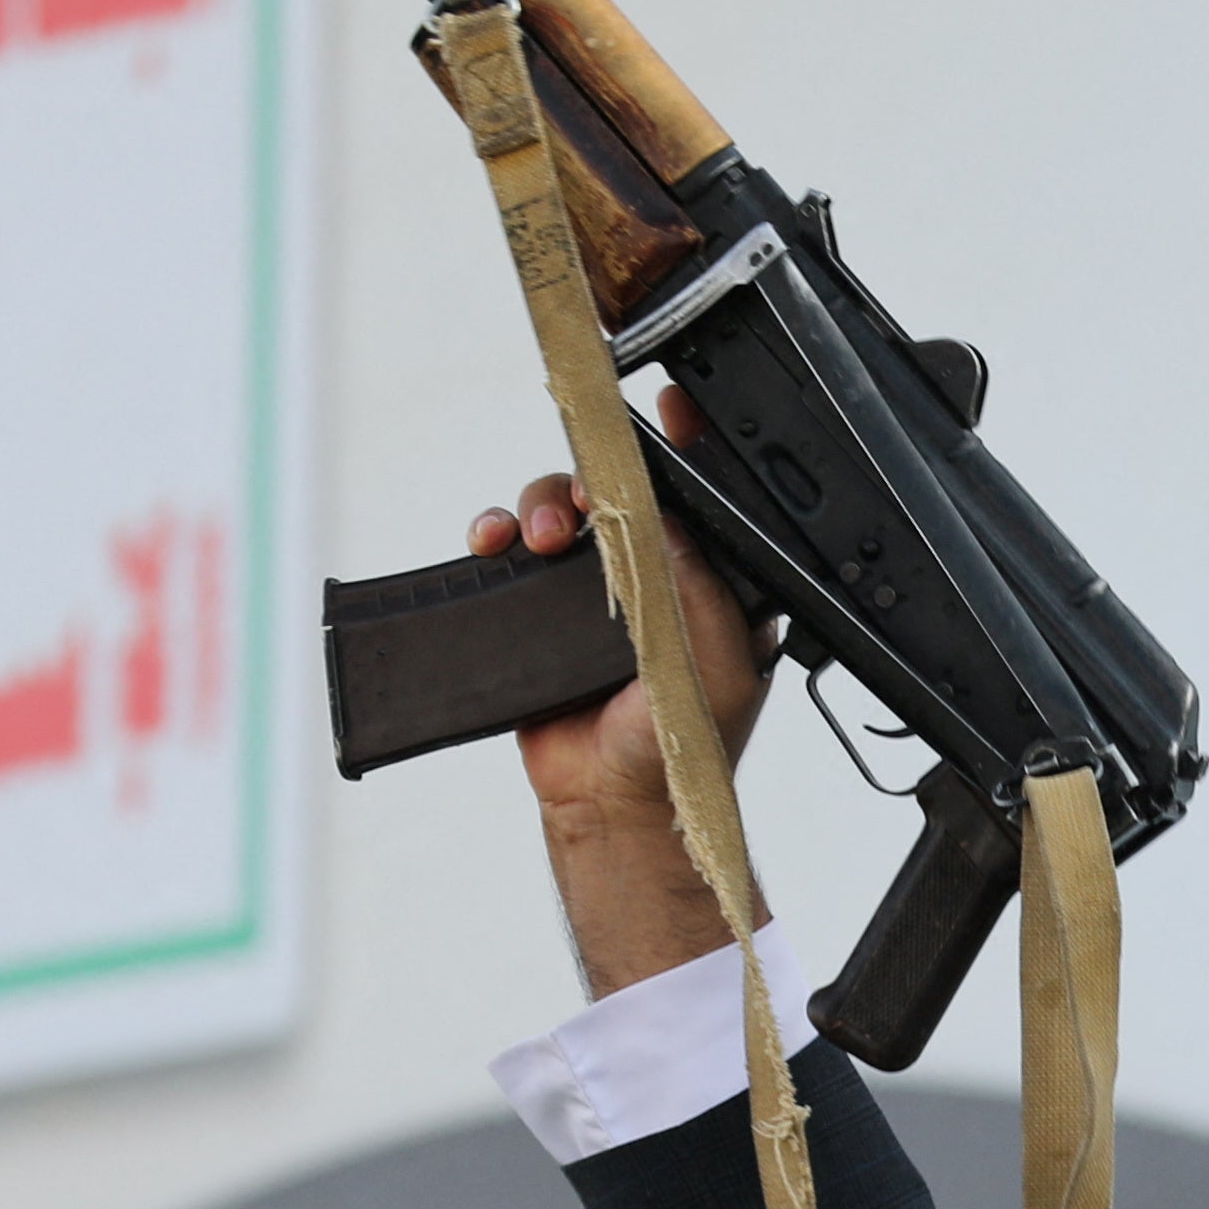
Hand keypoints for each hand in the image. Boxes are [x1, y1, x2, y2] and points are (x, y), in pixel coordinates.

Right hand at [468, 388, 776, 994]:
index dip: (686, 446)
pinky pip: (513, 553)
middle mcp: (654, 573)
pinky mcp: (540, 611)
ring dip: (545, 504)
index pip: (701, 496)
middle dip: (597, 475)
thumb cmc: (680, 747)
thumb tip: (665, 515)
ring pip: (564, 510)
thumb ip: (698, 588)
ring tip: (539, 535)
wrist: (614, 806)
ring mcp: (596, 590)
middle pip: (621, 488)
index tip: (669, 402)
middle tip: (585, 499)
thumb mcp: (715, 663)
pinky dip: (497, 535)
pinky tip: (493, 542)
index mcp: (711, 581)